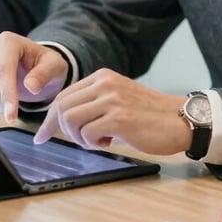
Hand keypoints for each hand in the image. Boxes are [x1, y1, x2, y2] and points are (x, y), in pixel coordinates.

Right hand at [0, 31, 69, 122]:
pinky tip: (0, 103)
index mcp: (8, 41)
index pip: (4, 71)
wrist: (32, 65)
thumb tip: (31, 86)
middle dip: (1, 104)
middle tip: (15, 112)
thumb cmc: (45, 65)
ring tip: (11, 104)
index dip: (8, 95)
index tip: (12, 116)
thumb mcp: (55, 66)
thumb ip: (45, 74)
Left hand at [34, 69, 189, 153]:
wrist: (180, 119)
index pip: (64, 96)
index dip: (50, 119)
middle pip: (62, 108)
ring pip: (71, 121)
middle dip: (60, 130)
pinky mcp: (119, 118)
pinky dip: (94, 144)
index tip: (42, 136)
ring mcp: (111, 100)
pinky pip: (88, 135)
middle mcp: (104, 84)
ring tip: (100, 141)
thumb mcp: (118, 99)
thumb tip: (63, 121)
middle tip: (77, 143)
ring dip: (80, 139)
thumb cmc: (150, 116)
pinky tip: (111, 142)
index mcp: (102, 77)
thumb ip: (94, 103)